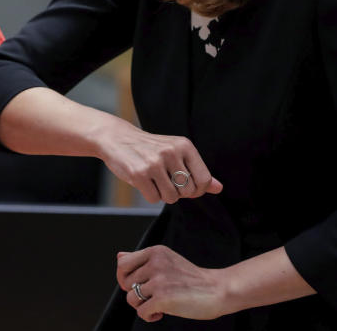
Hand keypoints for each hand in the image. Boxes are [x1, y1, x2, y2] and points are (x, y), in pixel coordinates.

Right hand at [95, 119, 221, 204]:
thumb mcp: (176, 153)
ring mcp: (154, 163)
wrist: (117, 138)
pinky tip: (143, 181)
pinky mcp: (139, 174)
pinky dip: (150, 195)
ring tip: (154, 179)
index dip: (196, 189)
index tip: (185, 186)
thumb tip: (218, 188)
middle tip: (165, 179)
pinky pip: (154, 199)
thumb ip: (197, 171)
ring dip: (162, 194)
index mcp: (184, 145)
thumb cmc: (150, 148)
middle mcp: (171, 152)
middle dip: (177, 192)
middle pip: (187, 192)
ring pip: (171, 198)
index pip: (203, 180)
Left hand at [117, 246, 234, 322]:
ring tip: (158, 304)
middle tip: (150, 296)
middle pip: (125, 283)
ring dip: (143, 306)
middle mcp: (156, 263)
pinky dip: (149, 316)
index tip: (136, 285)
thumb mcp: (167, 261)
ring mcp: (159, 280)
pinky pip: (141, 312)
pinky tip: (162, 313)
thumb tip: (119, 256)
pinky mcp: (163, 298)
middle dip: (135, 293)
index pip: (123, 263)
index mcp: (156, 252)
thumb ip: (142, 260)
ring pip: (131, 299)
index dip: (125, 277)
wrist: (217, 290)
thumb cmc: (191, 279)